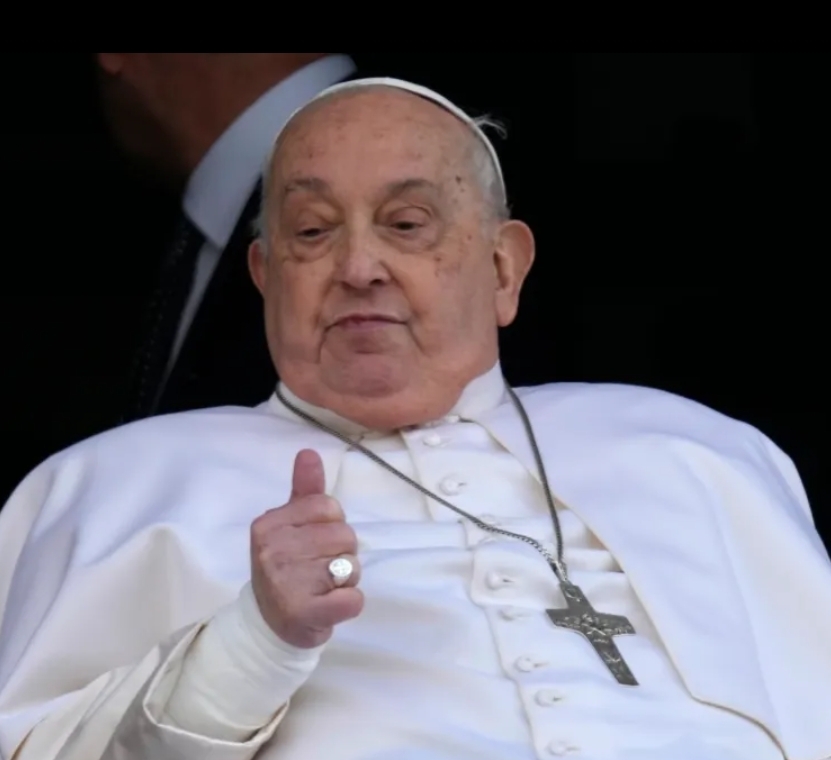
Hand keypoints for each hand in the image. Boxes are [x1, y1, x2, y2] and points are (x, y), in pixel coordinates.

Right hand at [250, 449, 362, 647]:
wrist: (268, 624)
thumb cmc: (286, 567)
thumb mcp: (290, 525)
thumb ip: (304, 491)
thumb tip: (309, 452)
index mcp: (269, 525)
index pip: (329, 507)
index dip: (332, 525)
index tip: (314, 543)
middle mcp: (274, 551)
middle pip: (344, 536)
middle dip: (341, 553)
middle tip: (319, 569)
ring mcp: (287, 584)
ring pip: (352, 566)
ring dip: (346, 579)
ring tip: (322, 588)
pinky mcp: (305, 613)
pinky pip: (353, 599)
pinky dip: (350, 603)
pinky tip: (329, 606)